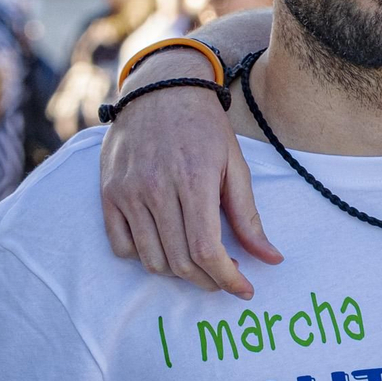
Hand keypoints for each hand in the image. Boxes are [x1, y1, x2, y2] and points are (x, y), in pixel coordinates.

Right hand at [99, 50, 280, 298]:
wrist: (160, 90)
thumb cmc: (204, 127)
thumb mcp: (235, 164)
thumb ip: (248, 215)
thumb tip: (272, 258)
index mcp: (194, 180)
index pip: (207, 250)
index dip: (227, 279)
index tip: (244, 290)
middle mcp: (156, 189)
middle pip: (179, 261)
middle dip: (207, 281)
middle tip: (224, 277)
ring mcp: (128, 192)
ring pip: (151, 260)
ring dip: (178, 273)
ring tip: (198, 262)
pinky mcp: (109, 194)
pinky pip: (121, 246)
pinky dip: (143, 257)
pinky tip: (165, 245)